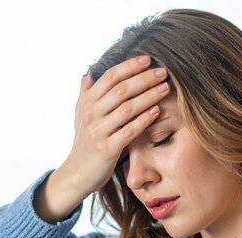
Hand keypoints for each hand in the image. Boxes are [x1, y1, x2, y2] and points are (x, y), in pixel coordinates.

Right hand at [34, 55, 169, 222]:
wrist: (76, 174)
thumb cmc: (84, 143)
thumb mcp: (79, 115)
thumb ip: (86, 93)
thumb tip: (90, 72)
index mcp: (87, 102)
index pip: (109, 77)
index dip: (129, 66)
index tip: (148, 59)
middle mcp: (91, 113)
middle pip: (121, 89)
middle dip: (144, 78)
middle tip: (163, 71)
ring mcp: (98, 131)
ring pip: (127, 108)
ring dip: (148, 96)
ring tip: (166, 87)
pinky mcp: (107, 148)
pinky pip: (129, 131)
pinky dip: (144, 119)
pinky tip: (157, 111)